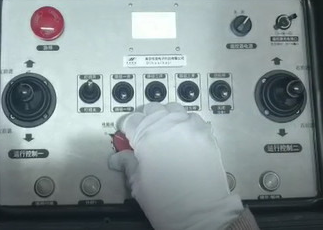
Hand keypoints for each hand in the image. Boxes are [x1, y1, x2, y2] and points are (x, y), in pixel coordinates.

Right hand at [109, 103, 242, 229]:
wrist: (203, 214)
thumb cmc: (168, 203)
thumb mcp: (139, 186)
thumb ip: (128, 164)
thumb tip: (117, 158)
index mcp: (146, 137)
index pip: (130, 119)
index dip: (127, 128)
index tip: (127, 135)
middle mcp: (167, 125)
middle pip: (151, 109)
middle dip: (145, 119)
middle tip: (144, 134)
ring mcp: (188, 126)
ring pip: (172, 108)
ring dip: (166, 116)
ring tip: (164, 132)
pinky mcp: (205, 132)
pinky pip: (192, 118)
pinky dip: (185, 123)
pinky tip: (183, 137)